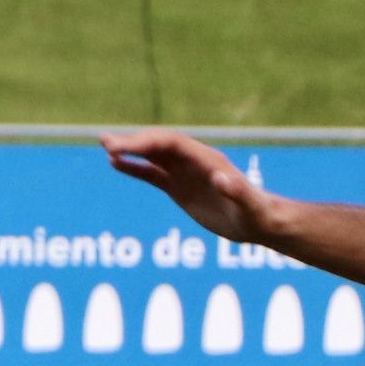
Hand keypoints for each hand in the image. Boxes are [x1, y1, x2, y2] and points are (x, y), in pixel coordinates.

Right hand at [100, 129, 270, 243]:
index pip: (172, 144)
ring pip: (153, 155)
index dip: (147, 142)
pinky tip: (116, 164)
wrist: (259, 223)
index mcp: (207, 160)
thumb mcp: (250, 205)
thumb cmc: (258, 214)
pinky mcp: (179, 188)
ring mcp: (184, 173)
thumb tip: (221, 178)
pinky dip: (134, 168)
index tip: (123, 147)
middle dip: (133, 142)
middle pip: (158, 145)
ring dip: (130, 149)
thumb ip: (237, 191)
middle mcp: (193, 161)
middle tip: (105, 142)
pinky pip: (152, 174)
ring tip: (105, 146)